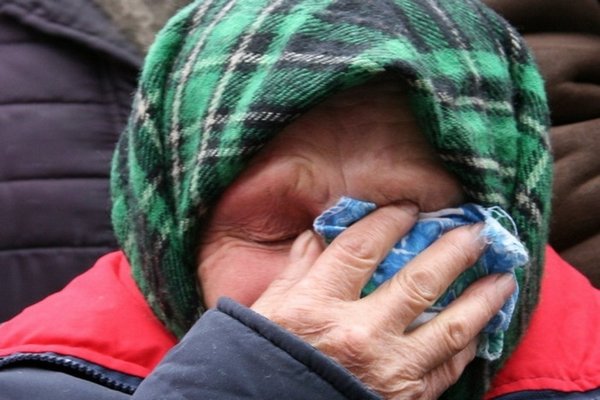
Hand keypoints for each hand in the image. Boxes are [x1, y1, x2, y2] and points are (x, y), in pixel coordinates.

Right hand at [251, 202, 515, 398]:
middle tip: (477, 231)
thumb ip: (297, 270)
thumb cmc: (272, 359)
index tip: (410, 209)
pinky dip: (468, 343)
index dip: (389, 221)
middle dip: (454, 251)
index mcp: (318, 305)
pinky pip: (448, 367)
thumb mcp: (271, 310)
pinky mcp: (407, 397)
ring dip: (482, 298)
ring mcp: (389, 368)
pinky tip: (482, 325)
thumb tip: (316, 236)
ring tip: (504, 277)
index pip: (362, 248)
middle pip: (418, 281)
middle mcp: (359, 334)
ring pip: (450, 326)